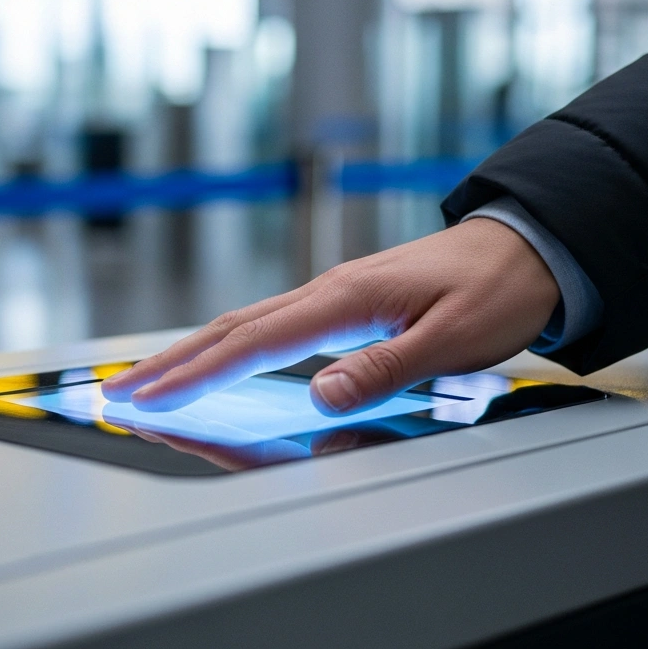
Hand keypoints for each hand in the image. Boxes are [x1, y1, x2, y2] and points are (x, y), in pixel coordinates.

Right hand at [101, 217, 559, 413]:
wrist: (526, 249)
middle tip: (121, 394)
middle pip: (230, 330)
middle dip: (171, 364)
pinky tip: (218, 364)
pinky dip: (230, 348)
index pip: (253, 343)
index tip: (151, 399)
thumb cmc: (495, 291)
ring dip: (193, 355)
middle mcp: (327, 292)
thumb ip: (383, 368)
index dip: (197, 375)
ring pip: (245, 326)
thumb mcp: (451, 341)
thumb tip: (320, 396)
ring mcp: (332, 295)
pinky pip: (271, 328)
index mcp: (344, 299)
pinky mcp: (343, 304)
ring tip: (150, 382)